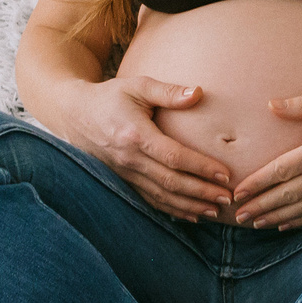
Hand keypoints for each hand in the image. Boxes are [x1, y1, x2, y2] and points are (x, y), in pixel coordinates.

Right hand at [54, 76, 232, 220]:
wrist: (73, 115)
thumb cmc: (110, 97)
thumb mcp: (137, 86)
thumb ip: (168, 91)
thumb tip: (199, 93)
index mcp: (136, 135)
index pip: (174, 157)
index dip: (201, 168)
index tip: (225, 175)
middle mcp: (129, 159)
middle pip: (171, 182)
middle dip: (201, 193)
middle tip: (228, 199)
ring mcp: (124, 174)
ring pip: (161, 197)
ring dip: (190, 207)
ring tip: (215, 212)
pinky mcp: (122, 182)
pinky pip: (149, 201)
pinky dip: (171, 211)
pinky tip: (191, 216)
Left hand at [228, 88, 301, 229]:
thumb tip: (272, 105)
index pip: (283, 169)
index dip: (258, 182)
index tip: (238, 191)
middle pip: (288, 194)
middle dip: (260, 206)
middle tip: (237, 215)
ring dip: (276, 216)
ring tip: (254, 223)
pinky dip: (300, 221)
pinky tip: (284, 224)